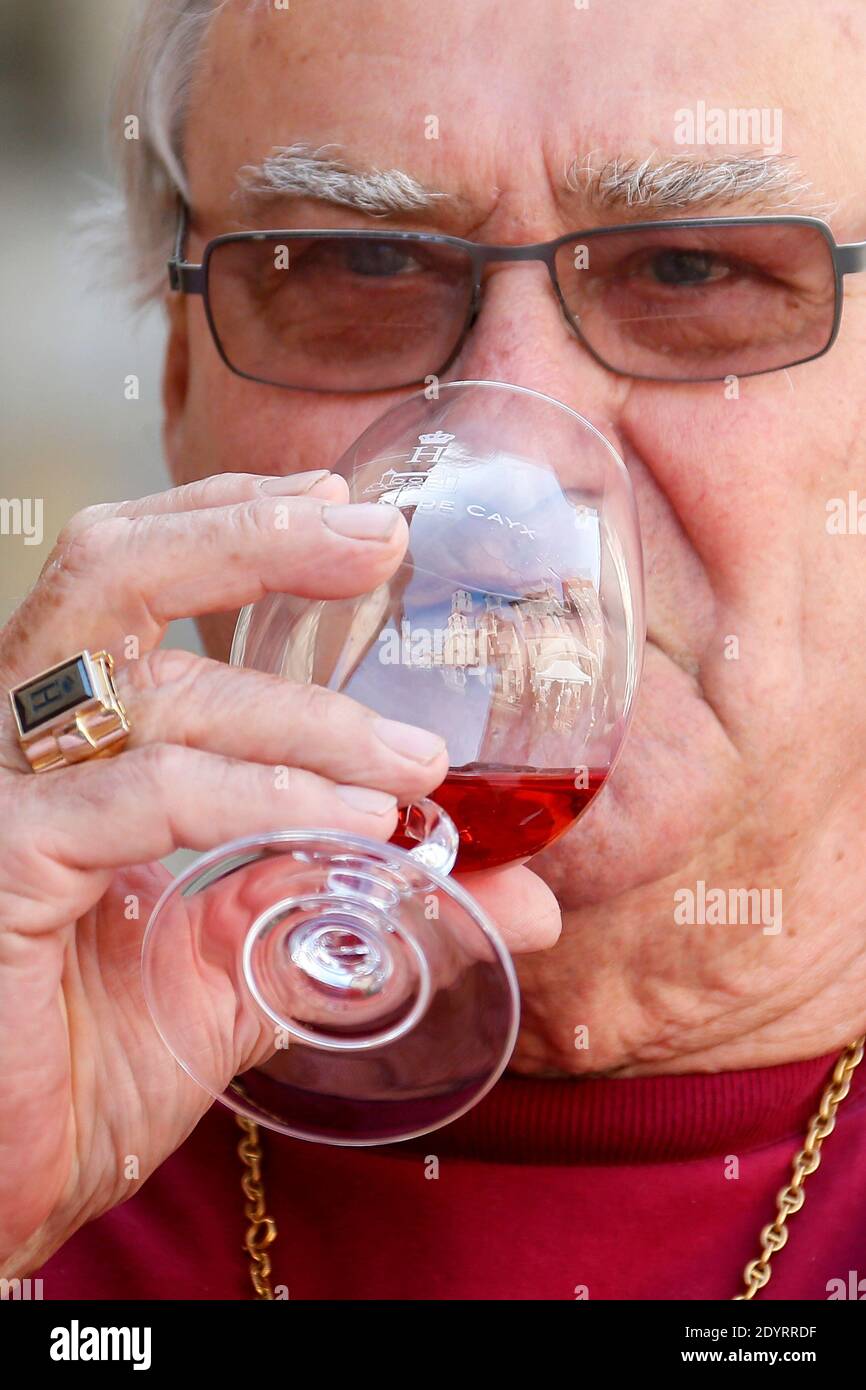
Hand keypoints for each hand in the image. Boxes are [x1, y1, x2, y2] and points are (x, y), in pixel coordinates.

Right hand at [0, 470, 559, 1275]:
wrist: (14, 1178)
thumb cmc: (102, 1063)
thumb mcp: (258, 964)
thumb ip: (372, 907)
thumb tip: (525, 892)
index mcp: (74, 741)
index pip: (132, 581)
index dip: (230, 525)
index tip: (351, 519)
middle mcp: (25, 742)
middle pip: (111, 570)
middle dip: (250, 537)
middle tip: (381, 539)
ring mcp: (3, 794)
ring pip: (145, 676)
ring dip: (300, 707)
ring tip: (414, 755)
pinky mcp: (3, 862)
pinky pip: (150, 794)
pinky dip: (266, 793)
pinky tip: (352, 814)